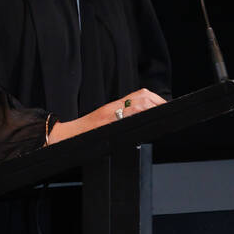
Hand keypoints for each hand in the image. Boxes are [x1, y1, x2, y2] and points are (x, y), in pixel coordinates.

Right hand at [46, 88, 166, 144]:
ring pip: (136, 103)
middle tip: (166, 110)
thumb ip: (122, 119)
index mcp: (115, 106)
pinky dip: (136, 115)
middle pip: (142, 96)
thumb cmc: (87, 133)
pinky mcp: (105, 121)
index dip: (155, 99)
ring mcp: (109, 113)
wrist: (67, 137)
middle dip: (157, 102)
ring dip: (150, 107)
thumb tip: (142, 122)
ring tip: (159, 114)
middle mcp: (113, 106)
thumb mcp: (106, 122)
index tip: (165, 106)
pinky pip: (125, 115)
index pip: (140, 95)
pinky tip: (144, 121)